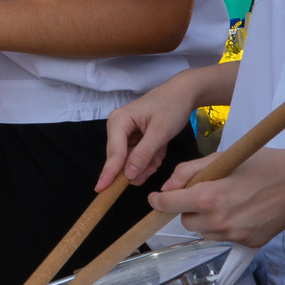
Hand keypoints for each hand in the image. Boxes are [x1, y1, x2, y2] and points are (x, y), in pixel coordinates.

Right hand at [100, 71, 209, 187]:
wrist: (183, 94)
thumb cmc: (171, 107)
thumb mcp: (160, 132)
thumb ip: (143, 154)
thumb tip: (128, 175)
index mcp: (119, 121)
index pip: (114, 152)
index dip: (109, 172)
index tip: (101, 189)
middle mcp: (117, 128)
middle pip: (120, 159)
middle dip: (139, 166)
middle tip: (156, 163)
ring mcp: (125, 134)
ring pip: (130, 162)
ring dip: (147, 163)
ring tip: (160, 153)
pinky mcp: (133, 139)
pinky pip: (138, 158)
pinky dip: (150, 158)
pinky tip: (159, 150)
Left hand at [147, 149, 284, 246]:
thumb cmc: (262, 166)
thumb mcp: (221, 159)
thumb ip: (188, 172)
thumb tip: (167, 188)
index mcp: (208, 197)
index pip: (168, 205)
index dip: (159, 201)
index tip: (156, 198)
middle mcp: (219, 221)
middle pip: (185, 221)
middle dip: (189, 208)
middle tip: (206, 193)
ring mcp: (234, 235)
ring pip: (204, 232)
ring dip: (207, 219)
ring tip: (227, 201)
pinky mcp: (248, 243)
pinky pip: (225, 237)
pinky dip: (226, 227)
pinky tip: (242, 211)